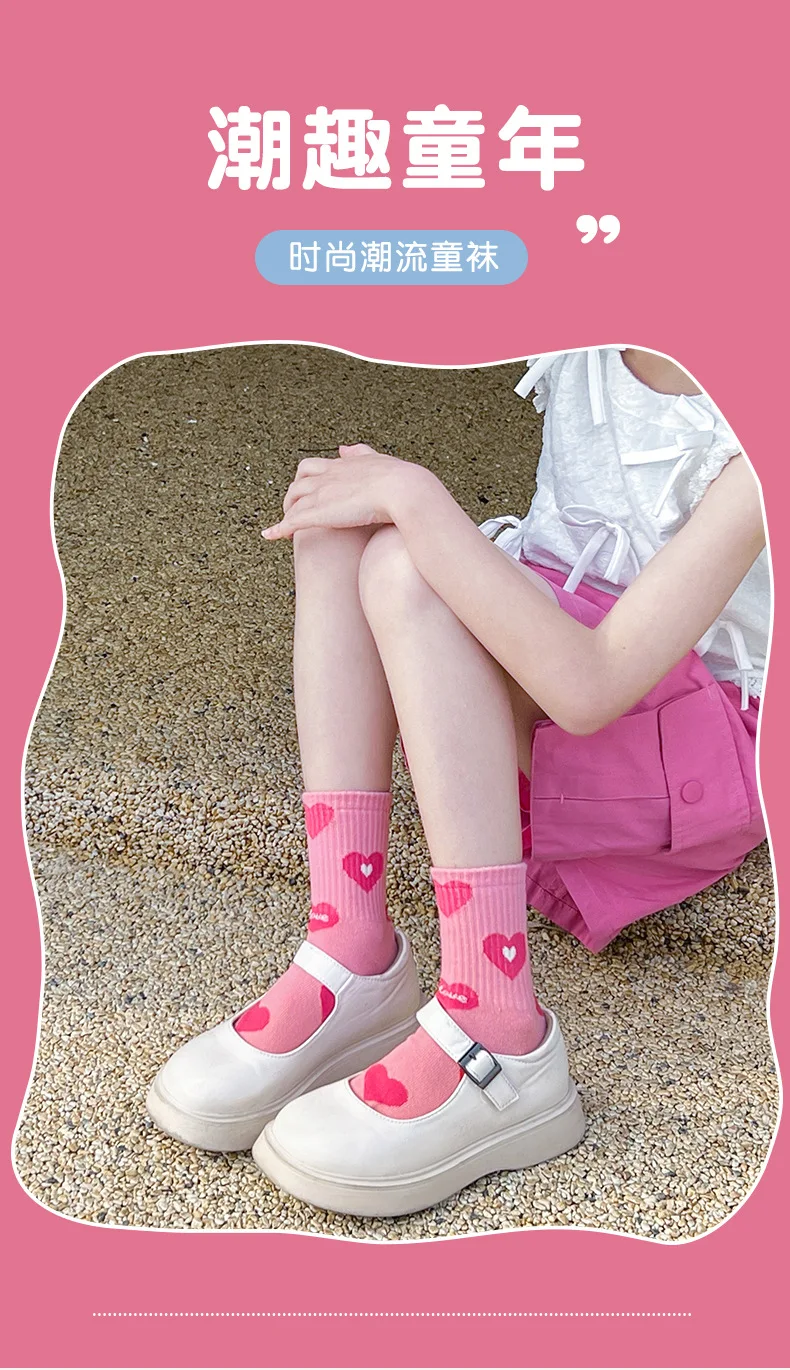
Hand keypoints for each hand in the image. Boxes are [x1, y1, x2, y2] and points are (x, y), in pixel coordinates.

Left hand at [262, 443, 422, 539]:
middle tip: (294, 509)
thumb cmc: (400, 479)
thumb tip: (346, 448)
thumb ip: (362, 453)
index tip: (304, 487)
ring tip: (285, 525)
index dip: (306, 479)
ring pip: (293, 501)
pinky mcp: (319, 513)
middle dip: (292, 496)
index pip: (313, 468)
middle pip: (298, 483)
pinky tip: (270, 536)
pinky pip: (292, 521)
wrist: (403, 490)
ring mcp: (321, 494)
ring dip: (286, 513)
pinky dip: (278, 529)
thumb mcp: (379, 459)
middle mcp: (327, 477)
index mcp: (342, 465)